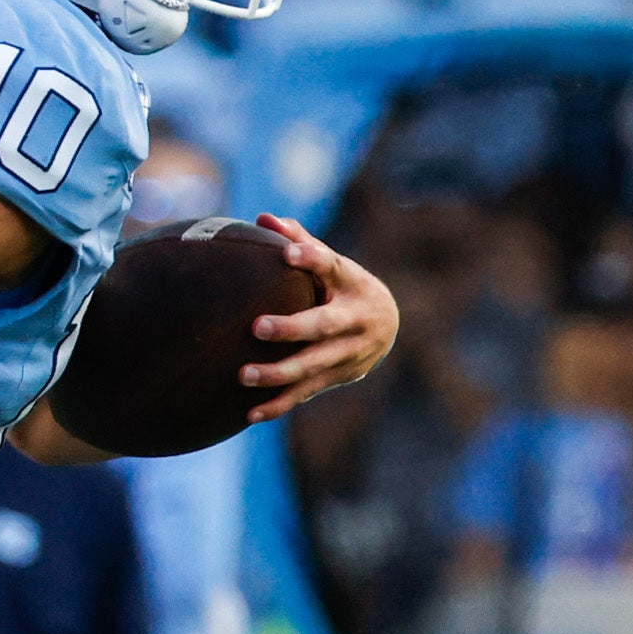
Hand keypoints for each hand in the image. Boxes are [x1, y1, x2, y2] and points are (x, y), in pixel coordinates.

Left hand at [242, 216, 398, 404]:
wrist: (389, 328)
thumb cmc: (345, 287)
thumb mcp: (332, 265)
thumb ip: (300, 242)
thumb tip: (262, 219)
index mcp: (352, 284)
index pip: (332, 266)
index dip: (312, 258)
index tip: (289, 252)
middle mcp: (355, 320)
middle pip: (323, 325)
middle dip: (291, 328)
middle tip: (257, 326)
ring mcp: (349, 353)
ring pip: (313, 366)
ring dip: (278, 373)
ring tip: (243, 374)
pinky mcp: (337, 377)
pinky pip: (306, 393)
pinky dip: (280, 404)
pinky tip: (251, 414)